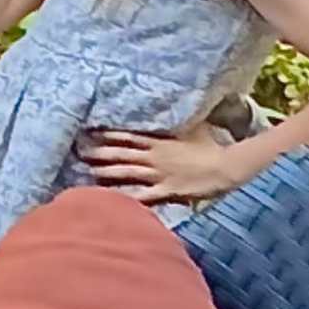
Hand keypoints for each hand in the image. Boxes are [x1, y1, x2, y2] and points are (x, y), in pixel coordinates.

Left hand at [77, 127, 253, 205]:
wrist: (227, 167)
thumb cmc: (212, 147)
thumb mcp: (195, 129)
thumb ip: (181, 122)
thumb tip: (177, 108)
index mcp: (160, 142)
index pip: (129, 136)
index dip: (109, 134)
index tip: (91, 132)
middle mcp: (156, 157)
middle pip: (123, 154)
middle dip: (101, 153)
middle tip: (81, 152)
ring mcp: (160, 175)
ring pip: (128, 172)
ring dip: (108, 172)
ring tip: (89, 172)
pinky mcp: (167, 191)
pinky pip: (144, 195)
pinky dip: (129, 197)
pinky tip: (114, 200)